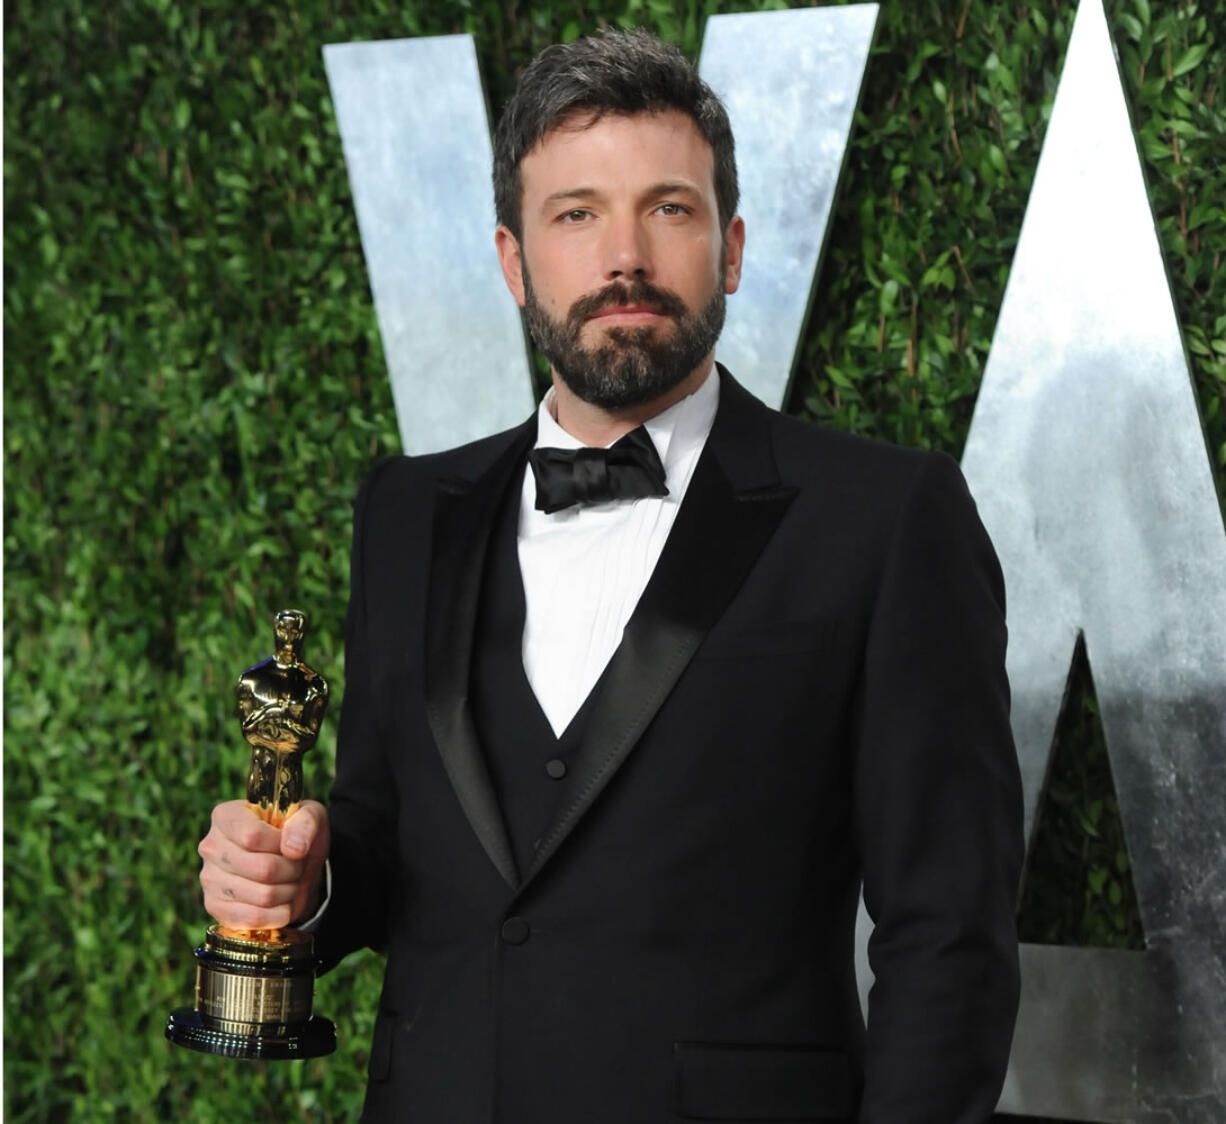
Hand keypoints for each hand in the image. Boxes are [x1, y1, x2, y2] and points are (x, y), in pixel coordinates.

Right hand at [197, 799, 329, 929]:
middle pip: (263, 868)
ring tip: (290, 881)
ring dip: (289, 891)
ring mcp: (209, 879)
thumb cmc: (295, 835)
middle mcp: (211, 846)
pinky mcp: (214, 907)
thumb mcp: (310, 816)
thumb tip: (294, 848)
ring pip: (263, 895)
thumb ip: (306, 823)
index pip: (253, 836)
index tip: (292, 843)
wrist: (291, 865)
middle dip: (292, 870)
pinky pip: (254, 919)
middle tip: (297, 865)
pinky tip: (281, 902)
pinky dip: (278, 914)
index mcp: (226, 816)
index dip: (281, 844)